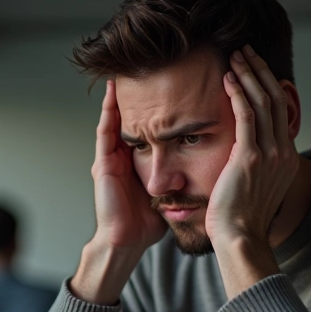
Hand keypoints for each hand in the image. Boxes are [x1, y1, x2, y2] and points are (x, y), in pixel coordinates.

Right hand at [90, 80, 167, 251]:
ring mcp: (109, 159)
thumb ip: (179, 176)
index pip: (143, 127)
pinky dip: (109, 113)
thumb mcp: (168, 191)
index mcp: (135, 162)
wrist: (128, 240)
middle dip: (133, 97)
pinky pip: (105, 133)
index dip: (151, 108)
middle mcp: (120, 157)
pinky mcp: (103, 164)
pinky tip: (113, 95)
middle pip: (128, 119)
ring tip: (124, 74)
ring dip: (117, 98)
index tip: (165, 85)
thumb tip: (207, 166)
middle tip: (141, 70)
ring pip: (114, 120)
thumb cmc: (147, 222)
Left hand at [205, 46, 298, 246]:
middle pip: (275, 100)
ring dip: (248, 75)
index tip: (255, 68)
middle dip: (260, 71)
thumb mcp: (256, 187)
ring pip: (262, 103)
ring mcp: (269, 154)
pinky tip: (227, 79)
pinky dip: (238, 94)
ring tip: (235, 57)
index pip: (280, 111)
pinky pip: (246, 116)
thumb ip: (256, 166)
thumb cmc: (240, 219)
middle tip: (246, 51)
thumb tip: (245, 154)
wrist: (240, 238)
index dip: (268, 84)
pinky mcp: (250, 158)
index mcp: (287, 158)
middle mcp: (283, 152)